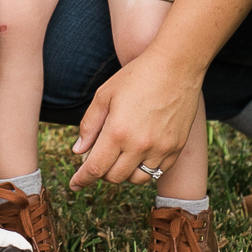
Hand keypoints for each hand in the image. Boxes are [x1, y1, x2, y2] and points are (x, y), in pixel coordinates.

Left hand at [68, 48, 202, 190]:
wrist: (176, 66)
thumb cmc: (136, 76)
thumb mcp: (104, 95)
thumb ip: (89, 125)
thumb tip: (78, 151)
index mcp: (117, 132)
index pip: (95, 168)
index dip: (82, 180)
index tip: (75, 185)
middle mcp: (139, 145)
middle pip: (115, 177)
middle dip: (103, 172)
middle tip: (101, 157)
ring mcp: (160, 149)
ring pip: (137, 179)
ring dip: (125, 172)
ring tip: (122, 155)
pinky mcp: (176, 148)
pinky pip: (157, 171)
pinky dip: (146, 168)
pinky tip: (141, 152)